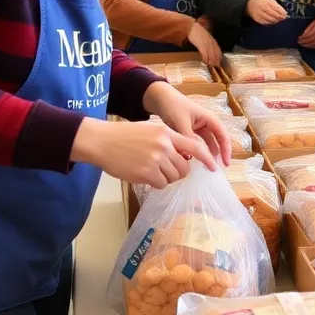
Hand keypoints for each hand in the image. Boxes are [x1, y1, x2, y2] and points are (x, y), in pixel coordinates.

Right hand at [71, 117, 212, 188]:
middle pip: (185, 167)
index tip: (213, 167)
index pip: (194, 147)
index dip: (206, 159)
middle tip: (167, 171)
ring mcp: (156, 160)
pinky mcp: (146, 173)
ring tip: (152, 172)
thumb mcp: (149, 130)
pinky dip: (156, 183)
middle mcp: (164, 145)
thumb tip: (182, 157)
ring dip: (166, 178)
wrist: (101, 141)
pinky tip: (145, 176)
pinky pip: (161, 184)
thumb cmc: (124, 136)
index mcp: (166, 133)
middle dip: (179, 172)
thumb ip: (167, 141)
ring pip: (174, 177)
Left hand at [143, 80, 230, 166]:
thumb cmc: (173, 106)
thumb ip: (188, 138)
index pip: (222, 136)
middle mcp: (206, 123)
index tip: (226, 163)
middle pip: (217, 141)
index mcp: (208, 119)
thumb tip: (192, 155)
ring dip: (207, 154)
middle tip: (216, 169)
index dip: (226, 150)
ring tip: (206, 167)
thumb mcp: (181, 122)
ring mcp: (198, 128)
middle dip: (218, 154)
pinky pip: (196, 144)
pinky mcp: (189, 132)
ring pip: (206, 144)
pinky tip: (192, 160)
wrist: (159, 98)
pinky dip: (195, 152)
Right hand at [187, 21, 221, 66]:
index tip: (220, 60)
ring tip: (212, 66)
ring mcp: (206, 43)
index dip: (219, 55)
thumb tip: (206, 47)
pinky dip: (205, 58)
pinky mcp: (201, 45)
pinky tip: (205, 62)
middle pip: (215, 52)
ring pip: (211, 54)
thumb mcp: (204, 36)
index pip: (218, 49)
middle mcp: (211, 41)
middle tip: (216, 66)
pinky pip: (205, 53)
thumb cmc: (196, 31)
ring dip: (212, 61)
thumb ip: (206, 41)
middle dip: (216, 59)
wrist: (191, 27)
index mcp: (212, 39)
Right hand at [246, 0, 287, 25]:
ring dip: (276, 21)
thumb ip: (277, 6)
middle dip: (279, 17)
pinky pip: (265, 22)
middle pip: (273, 14)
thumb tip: (284, 13)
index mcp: (266, 2)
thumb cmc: (263, 2)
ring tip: (279, 20)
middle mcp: (262, 8)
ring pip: (269, 20)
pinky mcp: (257, 19)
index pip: (276, 8)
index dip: (282, 12)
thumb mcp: (270, 0)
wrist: (251, 4)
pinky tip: (273, 21)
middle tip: (283, 18)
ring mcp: (259, 14)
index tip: (285, 14)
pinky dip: (271, 23)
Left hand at [297, 18, 314, 49]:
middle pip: (310, 40)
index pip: (308, 35)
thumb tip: (303, 34)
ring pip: (314, 44)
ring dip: (307, 45)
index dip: (303, 38)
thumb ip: (309, 28)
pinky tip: (309, 46)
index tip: (298, 38)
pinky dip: (313, 46)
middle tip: (298, 42)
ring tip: (302, 44)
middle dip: (304, 42)